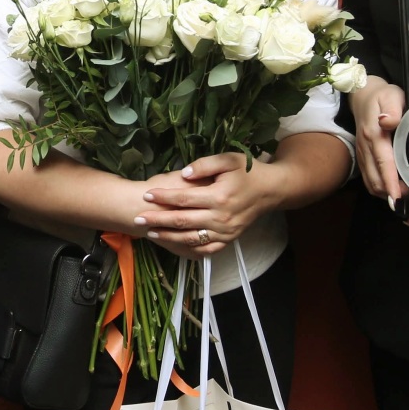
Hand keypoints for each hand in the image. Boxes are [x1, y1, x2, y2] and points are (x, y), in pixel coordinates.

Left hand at [138, 153, 282, 259]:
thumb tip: (182, 174)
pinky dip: (187, 249)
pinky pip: (205, 250)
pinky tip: (173, 245)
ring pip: (191, 238)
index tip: (147, 195)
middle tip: (137, 218)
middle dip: (158, 220)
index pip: (184, 198)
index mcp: (219, 196)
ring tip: (149, 233)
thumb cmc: (248, 171)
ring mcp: (225, 232)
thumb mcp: (228, 159)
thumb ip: (204, 165)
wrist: (270, 190)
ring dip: (168, 237)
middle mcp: (221, 218)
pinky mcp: (228, 240)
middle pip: (183, 221)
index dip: (163, 197)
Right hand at [349, 77, 406, 200]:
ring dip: (385, 193)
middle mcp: (366, 148)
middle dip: (390, 193)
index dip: (391, 183)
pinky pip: (369, 178)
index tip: (398, 199)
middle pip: (375, 179)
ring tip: (404, 198)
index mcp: (374, 135)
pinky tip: (394, 189)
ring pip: (371, 182)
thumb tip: (387, 121)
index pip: (383, 163)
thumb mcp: (392, 96)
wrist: (362, 94)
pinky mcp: (362, 157)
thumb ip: (392, 109)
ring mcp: (362, 154)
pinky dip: (380, 187)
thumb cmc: (382, 95)